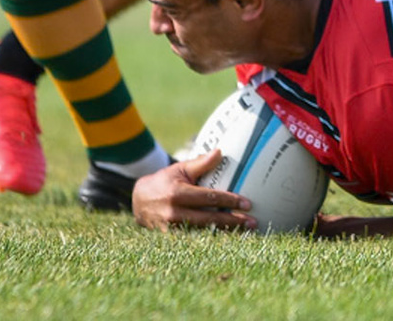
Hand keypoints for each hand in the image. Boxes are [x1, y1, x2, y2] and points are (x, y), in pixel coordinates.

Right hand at [130, 151, 255, 231]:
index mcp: (178, 194)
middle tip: (253, 222)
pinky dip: (212, 240)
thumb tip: (220, 152)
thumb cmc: (165, 181)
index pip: (209, 198)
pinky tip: (228, 240)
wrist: (139, 200)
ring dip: (225, 233)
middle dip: (233, 221)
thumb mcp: (181, 170)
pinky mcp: (170, 239)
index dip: (229, 201)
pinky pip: (195, 240)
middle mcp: (174, 212)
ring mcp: (172, 228)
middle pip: (209, 219)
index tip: (247, 204)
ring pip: (203, 233)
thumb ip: (201, 164)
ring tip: (246, 233)